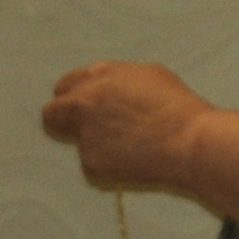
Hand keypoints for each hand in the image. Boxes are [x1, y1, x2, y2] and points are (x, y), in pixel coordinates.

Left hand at [43, 62, 214, 196]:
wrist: (187, 140)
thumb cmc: (175, 106)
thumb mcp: (147, 75)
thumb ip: (116, 79)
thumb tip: (105, 87)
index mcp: (98, 76)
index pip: (64, 86)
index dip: (71, 97)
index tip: (79, 106)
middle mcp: (84, 102)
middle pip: (51, 114)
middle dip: (62, 120)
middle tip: (83, 129)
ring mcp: (84, 134)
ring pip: (76, 141)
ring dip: (92, 142)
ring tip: (125, 144)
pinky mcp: (89, 162)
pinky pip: (91, 163)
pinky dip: (106, 162)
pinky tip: (130, 158)